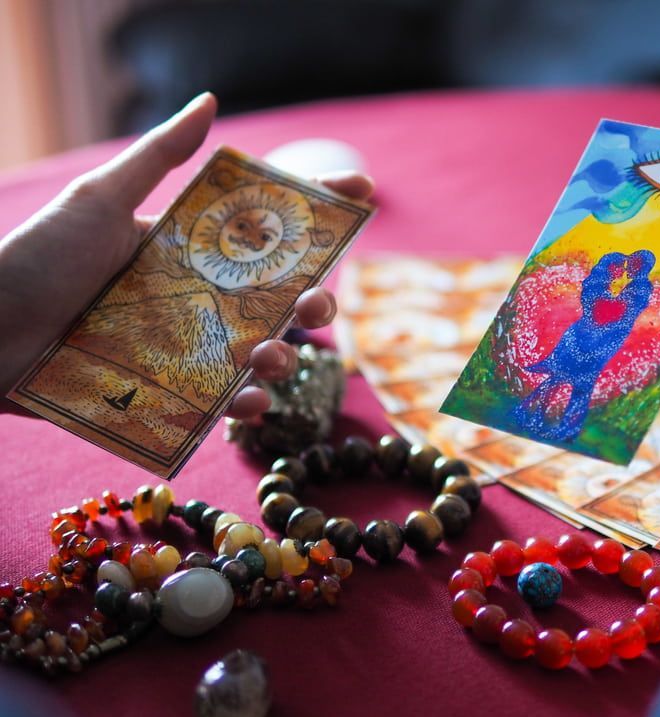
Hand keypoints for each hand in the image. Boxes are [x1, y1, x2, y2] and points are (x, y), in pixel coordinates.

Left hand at [0, 93, 373, 418]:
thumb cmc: (33, 259)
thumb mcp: (100, 201)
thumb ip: (160, 158)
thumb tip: (212, 103)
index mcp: (185, 249)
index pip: (261, 227)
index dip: (313, 209)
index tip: (361, 191)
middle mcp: (192, 298)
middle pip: (273, 298)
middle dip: (312, 300)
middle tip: (320, 305)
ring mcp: (182, 348)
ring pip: (256, 352)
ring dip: (282, 356)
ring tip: (273, 358)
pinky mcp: (164, 392)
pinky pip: (219, 403)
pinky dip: (245, 406)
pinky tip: (253, 401)